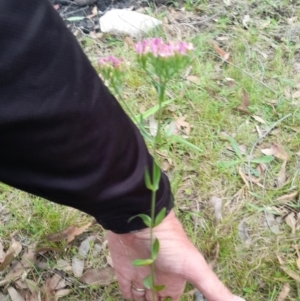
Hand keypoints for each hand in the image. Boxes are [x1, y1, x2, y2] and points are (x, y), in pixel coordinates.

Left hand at [107, 210, 244, 300]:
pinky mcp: (125, 270)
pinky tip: (130, 299)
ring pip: (142, 298)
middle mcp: (159, 280)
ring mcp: (141, 275)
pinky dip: (129, 296)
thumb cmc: (171, 244)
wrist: (143, 221)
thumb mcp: (196, 268)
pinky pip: (126, 290)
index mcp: (176, 282)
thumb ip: (215, 290)